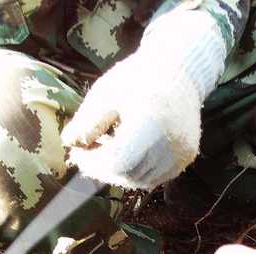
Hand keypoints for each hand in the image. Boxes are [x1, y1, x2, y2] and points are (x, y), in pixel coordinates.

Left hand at [61, 53, 201, 190]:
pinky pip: (156, 176)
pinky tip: (129, 149)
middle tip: (88, 150)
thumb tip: (69, 144)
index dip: (93, 162)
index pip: (117, 161)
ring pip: (141, 180)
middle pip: (128, 174)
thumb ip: (87, 121)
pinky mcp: (186, 158)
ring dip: (119, 171)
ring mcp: (181, 154)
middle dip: (102, 168)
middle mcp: (171, 144)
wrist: (180, 71)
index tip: (77, 151)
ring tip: (109, 146)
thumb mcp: (106, 93)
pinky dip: (137, 170)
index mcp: (150, 124)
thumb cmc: (138, 78)